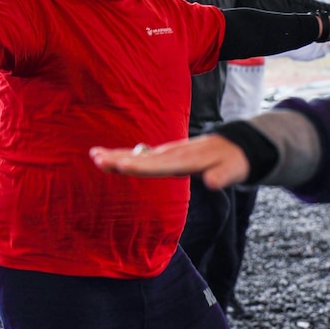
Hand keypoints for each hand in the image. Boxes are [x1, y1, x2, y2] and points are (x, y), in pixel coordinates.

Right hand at [90, 134, 249, 190]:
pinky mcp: (166, 155)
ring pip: (138, 155)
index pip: (157, 165)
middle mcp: (173, 154)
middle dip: (118, 158)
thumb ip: (223, 176)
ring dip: (116, 155)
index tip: (118, 165)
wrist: (235, 145)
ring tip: (94, 155)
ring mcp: (168, 153)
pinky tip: (110, 157)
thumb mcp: (234, 169)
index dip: (137, 166)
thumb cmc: (234, 160)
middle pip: (141, 158)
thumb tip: (211, 182)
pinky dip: (125, 155)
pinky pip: (141, 155)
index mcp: (185, 160)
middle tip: (95, 158)